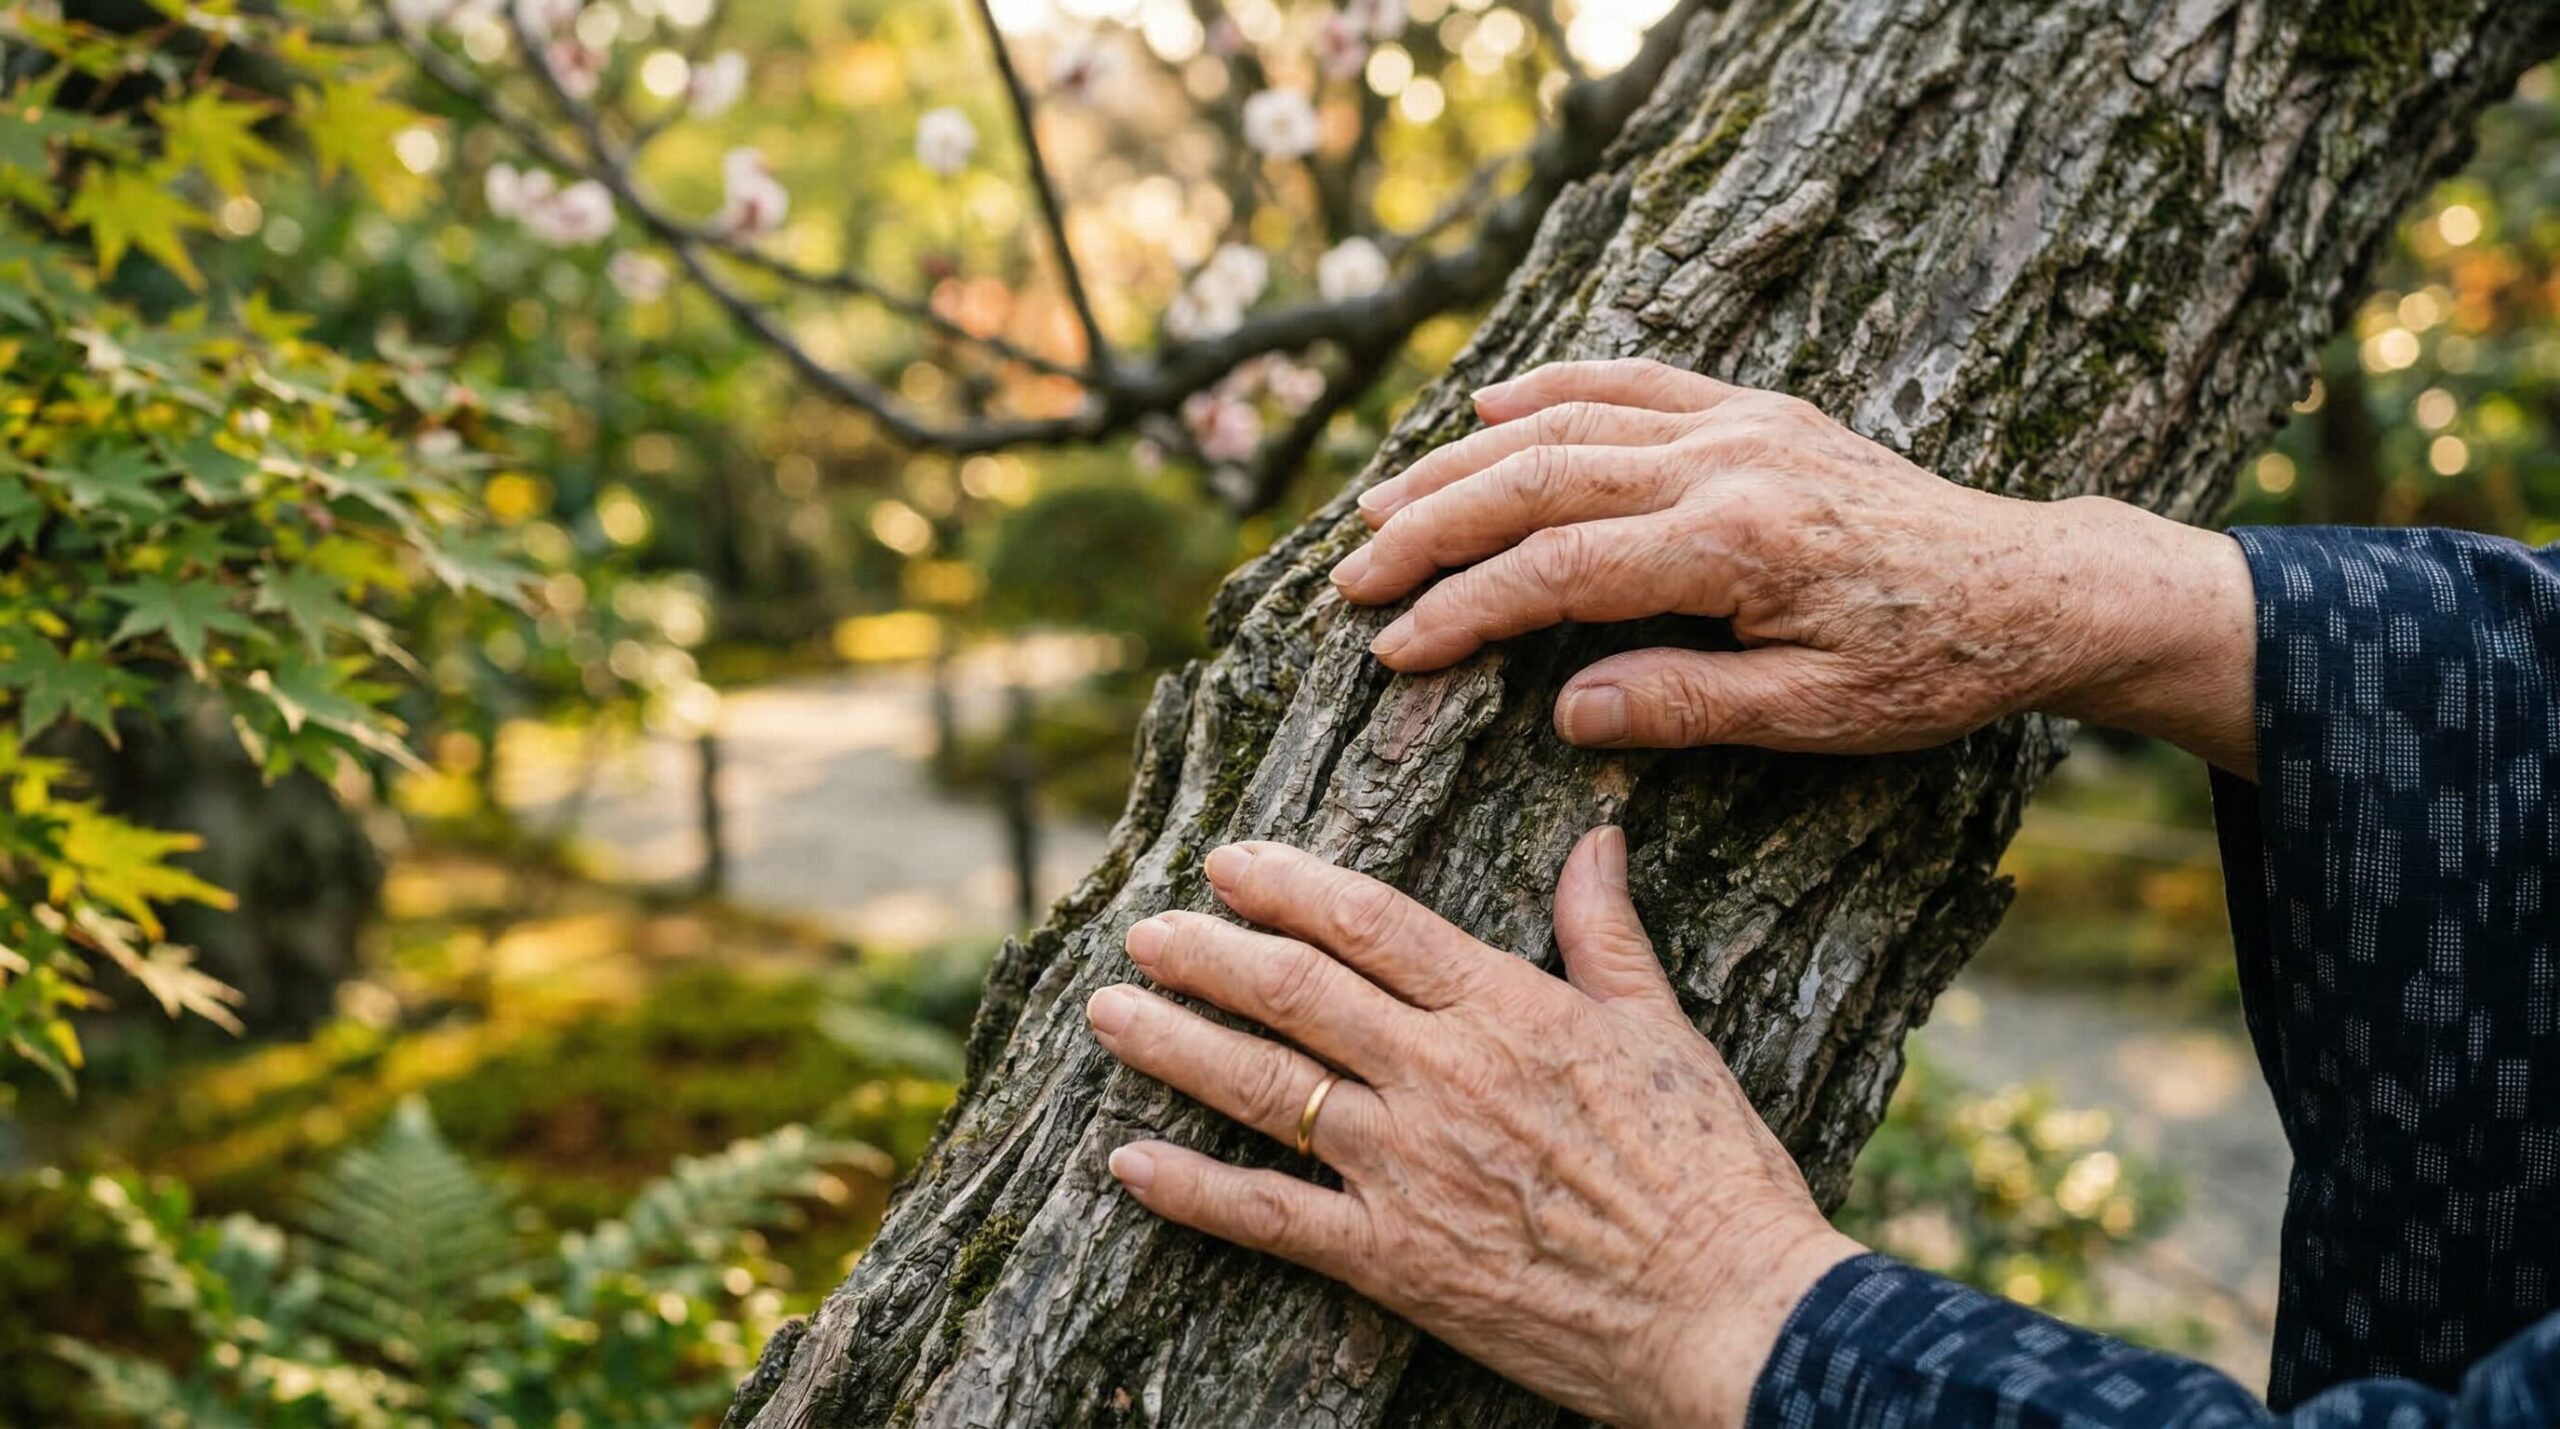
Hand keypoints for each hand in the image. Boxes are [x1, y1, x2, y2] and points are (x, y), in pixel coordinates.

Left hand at [1085, 830, 1863, 1428]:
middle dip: (1206, 954)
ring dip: (1175, 1044)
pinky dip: (1192, 1188)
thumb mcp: (1665, 1030)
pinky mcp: (1396, 1259)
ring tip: (1107, 1012)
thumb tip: (1594, 838)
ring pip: (1263, 1087)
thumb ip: (1606, 933)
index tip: (1226, 861)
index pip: (1371, 923)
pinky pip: (1270, 1217)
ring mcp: (1409, 1169)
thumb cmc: (1710, 1171)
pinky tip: (1128, 1161)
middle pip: (1295, 992)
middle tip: (1143, 930)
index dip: (1287, 884)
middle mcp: (1441, 1076)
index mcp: (1508, 1009)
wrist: (1730, 1312)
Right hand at [1329, 359, 2255, 773]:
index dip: (1462, 609)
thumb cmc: (1929, 665)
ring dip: (1462, 463)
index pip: (1557, 571)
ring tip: (1382, 504)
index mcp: (1736, 545)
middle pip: (1536, 481)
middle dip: (1430, 529)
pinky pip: (1631, 381)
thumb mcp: (1816, 715)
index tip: (1393, 646)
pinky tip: (1487, 406)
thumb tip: (1563, 710)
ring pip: (1566, 425)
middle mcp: (1725, 463)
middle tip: (1349, 575)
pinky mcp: (1753, 408)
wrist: (2032, 587)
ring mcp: (1737, 423)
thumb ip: (1686, 706)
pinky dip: (1552, 388)